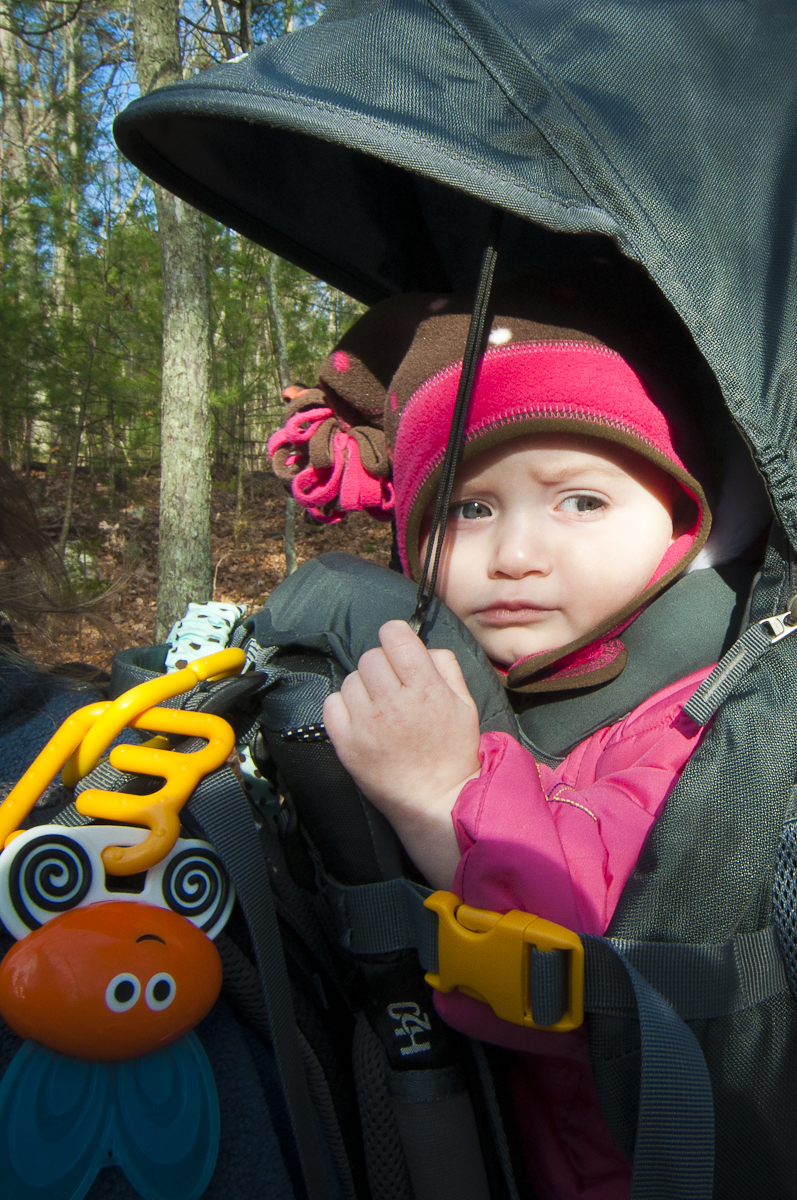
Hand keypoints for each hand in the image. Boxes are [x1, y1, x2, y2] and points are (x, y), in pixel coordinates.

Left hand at [323, 620, 480, 887]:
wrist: (435, 799)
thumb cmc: (452, 751)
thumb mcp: (465, 704)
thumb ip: (445, 667)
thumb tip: (420, 646)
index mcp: (425, 689)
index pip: (394, 635)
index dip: (396, 636)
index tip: (398, 648)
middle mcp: (392, 703)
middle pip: (371, 656)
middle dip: (382, 666)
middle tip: (393, 686)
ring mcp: (366, 724)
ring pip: (351, 679)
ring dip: (364, 687)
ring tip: (378, 707)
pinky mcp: (346, 743)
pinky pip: (332, 704)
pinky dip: (344, 706)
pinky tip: (361, 718)